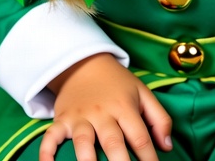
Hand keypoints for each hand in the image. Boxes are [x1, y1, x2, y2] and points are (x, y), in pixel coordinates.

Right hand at [39, 53, 172, 160]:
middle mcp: (102, 113)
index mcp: (124, 107)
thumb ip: (159, 118)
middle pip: (113, 142)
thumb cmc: (117, 84)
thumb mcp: (142, 93)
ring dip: (87, 159)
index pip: (140, 137)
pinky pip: (51, 136)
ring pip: (83, 141)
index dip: (149, 158)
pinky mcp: (62, 119)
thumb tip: (167, 147)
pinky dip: (46, 152)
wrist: (85, 62)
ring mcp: (80, 116)